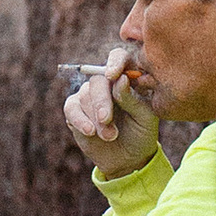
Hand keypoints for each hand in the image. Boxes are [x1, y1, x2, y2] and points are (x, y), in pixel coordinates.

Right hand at [63, 44, 159, 178]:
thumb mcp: (144, 117)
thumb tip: (120, 79)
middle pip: (98, 79)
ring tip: (110, 136)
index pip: (119, 57)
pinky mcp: (75, 109)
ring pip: (85, 96)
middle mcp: (106, 83)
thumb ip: (132, 98)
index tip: (113, 75)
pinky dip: (79, 120)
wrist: (128, 158)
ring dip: (96, 119)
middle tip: (106, 120)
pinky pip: (71, 108)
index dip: (115, 62)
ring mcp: (89, 95)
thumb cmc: (141, 133)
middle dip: (102, 101)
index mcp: (127, 78)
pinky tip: (90, 131)